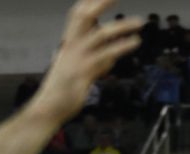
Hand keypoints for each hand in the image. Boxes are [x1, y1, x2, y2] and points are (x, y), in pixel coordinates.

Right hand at [30, 0, 143, 126]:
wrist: (49, 107)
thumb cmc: (63, 88)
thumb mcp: (77, 68)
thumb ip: (95, 59)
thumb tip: (111, 58)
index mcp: (69, 42)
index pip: (78, 13)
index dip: (91, 0)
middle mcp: (71, 45)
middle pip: (83, 15)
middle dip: (101, 2)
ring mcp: (77, 58)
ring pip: (100, 34)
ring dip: (122, 26)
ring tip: (140, 22)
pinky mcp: (84, 72)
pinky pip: (105, 55)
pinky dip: (121, 46)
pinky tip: (134, 42)